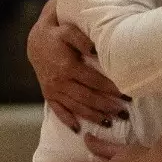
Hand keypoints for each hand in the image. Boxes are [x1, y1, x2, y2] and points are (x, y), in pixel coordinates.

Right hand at [27, 1, 127, 131]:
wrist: (34, 41)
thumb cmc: (56, 33)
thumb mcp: (68, 30)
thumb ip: (82, 40)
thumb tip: (98, 51)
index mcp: (68, 67)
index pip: (94, 81)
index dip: (111, 89)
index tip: (126, 95)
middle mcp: (60, 82)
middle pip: (88, 98)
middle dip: (107, 107)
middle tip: (124, 113)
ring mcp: (53, 90)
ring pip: (76, 107)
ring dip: (93, 116)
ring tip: (110, 123)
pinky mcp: (48, 95)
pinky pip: (58, 111)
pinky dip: (67, 121)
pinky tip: (78, 130)